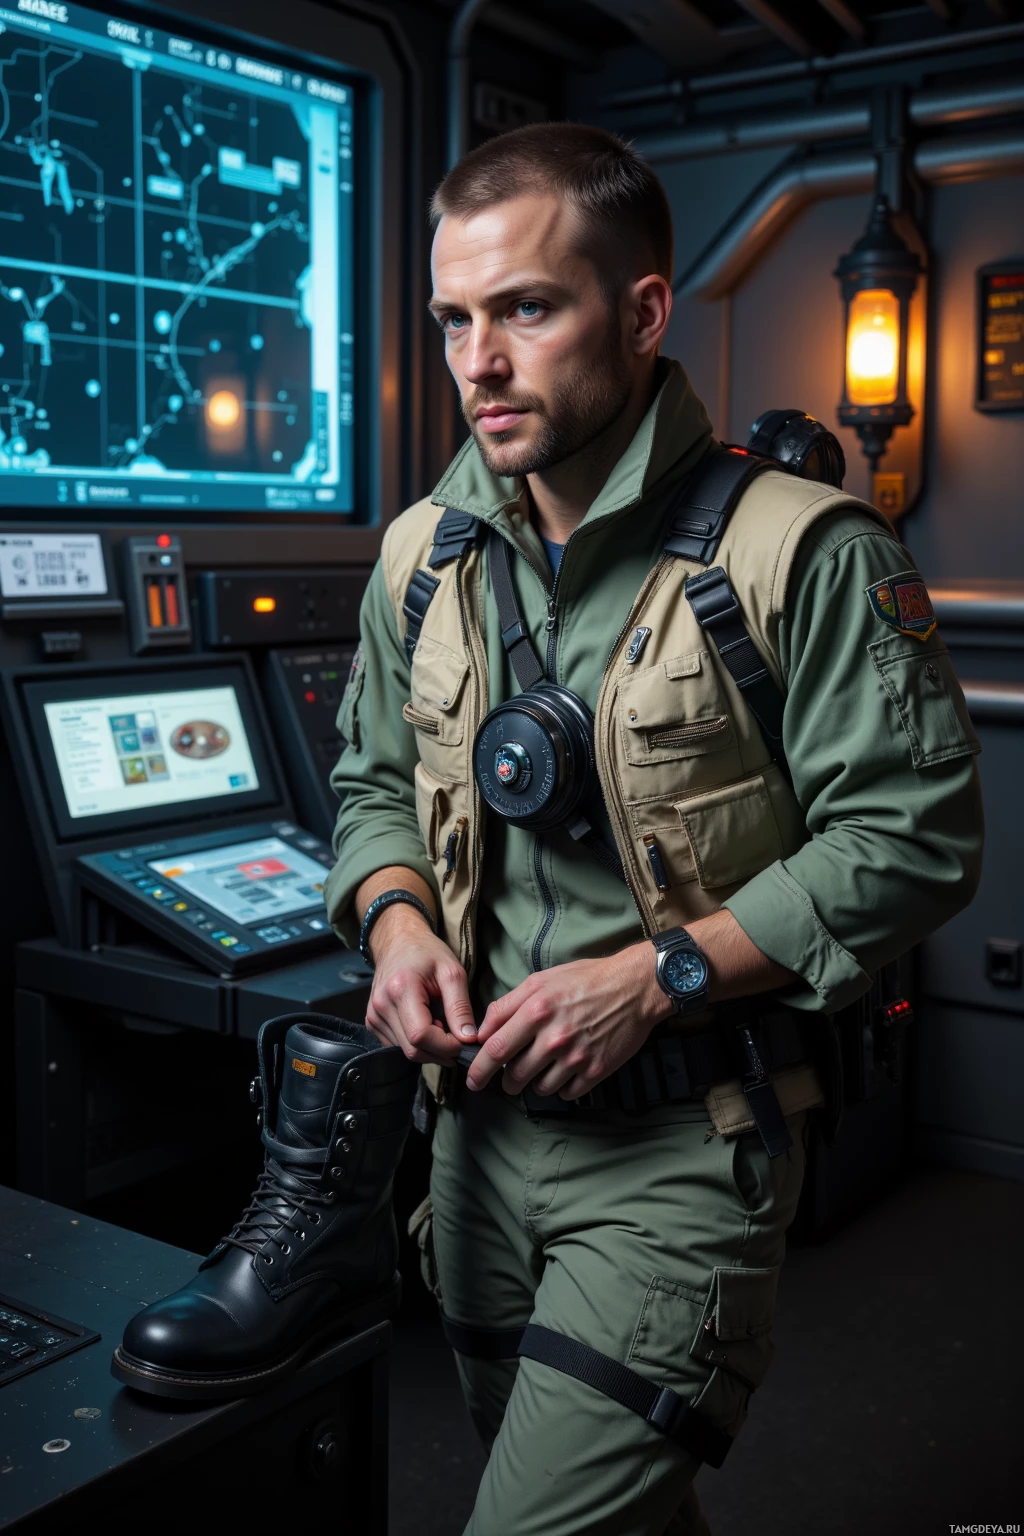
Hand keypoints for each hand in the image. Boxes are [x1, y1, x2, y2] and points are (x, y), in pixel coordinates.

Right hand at [365, 904, 477, 1064]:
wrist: (399, 941)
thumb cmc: (427, 953)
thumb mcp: (452, 973)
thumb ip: (460, 1007)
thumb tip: (468, 1038)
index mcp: (400, 989)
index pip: (421, 1036)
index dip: (446, 1046)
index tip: (464, 1041)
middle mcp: (382, 1005)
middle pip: (413, 1049)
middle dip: (440, 1051)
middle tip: (458, 1039)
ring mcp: (374, 1015)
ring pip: (406, 1051)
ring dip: (429, 1048)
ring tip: (443, 1027)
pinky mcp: (372, 1022)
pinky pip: (398, 1045)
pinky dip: (417, 1044)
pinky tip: (427, 1026)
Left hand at [466, 942, 673, 1099]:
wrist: (634, 987)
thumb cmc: (586, 980)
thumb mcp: (541, 981)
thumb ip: (506, 1005)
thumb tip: (482, 1031)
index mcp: (537, 1011)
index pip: (497, 1049)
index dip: (480, 1069)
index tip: (473, 1079)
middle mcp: (554, 1037)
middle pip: (516, 1075)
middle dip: (507, 1082)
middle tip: (509, 1078)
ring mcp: (577, 1057)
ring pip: (540, 1088)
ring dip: (534, 1084)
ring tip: (541, 1070)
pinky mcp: (596, 1070)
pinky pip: (567, 1092)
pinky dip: (561, 1086)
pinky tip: (565, 1071)